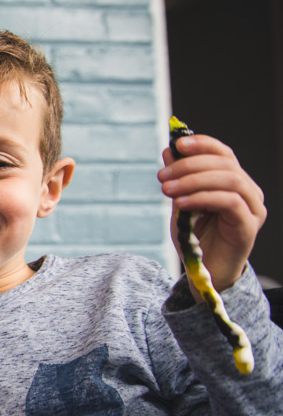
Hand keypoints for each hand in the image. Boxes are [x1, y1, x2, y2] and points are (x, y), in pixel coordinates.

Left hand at [159, 131, 265, 293]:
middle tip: (162, 176)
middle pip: (225, 165)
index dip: (203, 144)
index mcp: (234, 182)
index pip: (223, 154)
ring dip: (194, 181)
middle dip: (189, 166)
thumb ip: (179, 178)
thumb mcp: (181, 202)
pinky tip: (181, 204)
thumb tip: (170, 150)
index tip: (177, 144)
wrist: (204, 272)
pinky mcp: (248, 226)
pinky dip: (202, 198)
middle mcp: (249, 192)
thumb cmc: (195, 237)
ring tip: (167, 190)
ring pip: (229, 180)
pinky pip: (229, 202)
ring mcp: (253, 209)